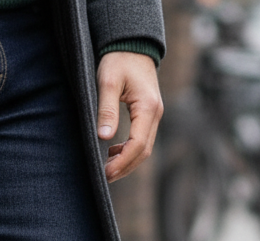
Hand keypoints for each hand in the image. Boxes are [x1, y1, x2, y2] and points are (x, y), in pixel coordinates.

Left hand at [96, 52, 162, 182]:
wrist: (132, 44)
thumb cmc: (119, 60)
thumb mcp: (108, 81)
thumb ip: (106, 109)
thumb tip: (104, 137)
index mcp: (148, 107)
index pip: (138, 144)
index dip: (122, 162)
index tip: (106, 172)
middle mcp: (155, 114)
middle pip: (143, 152)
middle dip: (125, 167)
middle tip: (104, 177)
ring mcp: (154, 115)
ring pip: (144, 148)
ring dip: (126, 161)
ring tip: (106, 168)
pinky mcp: (148, 115)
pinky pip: (141, 140)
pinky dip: (128, 151)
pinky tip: (112, 153)